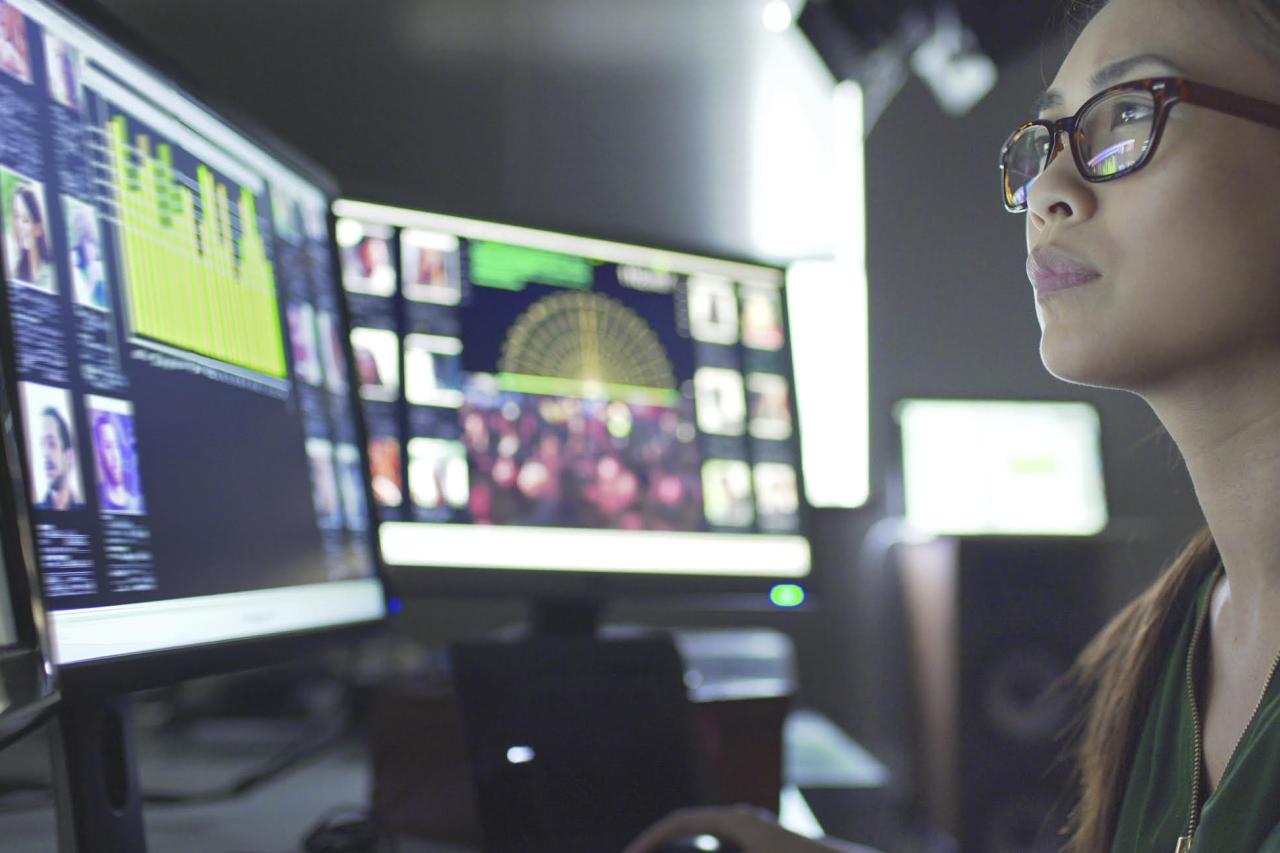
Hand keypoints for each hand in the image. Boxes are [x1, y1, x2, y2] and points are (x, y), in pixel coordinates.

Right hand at [622, 805, 875, 852]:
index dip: (650, 839)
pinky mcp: (761, 844)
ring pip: (706, 840)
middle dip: (662, 846)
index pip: (678, 822)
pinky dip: (704, 852)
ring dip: (685, 849)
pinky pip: (722, 847)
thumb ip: (710, 852)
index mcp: (734, 820)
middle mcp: (742, 819)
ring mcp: (753, 830)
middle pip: (688, 829)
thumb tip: (673, 833)